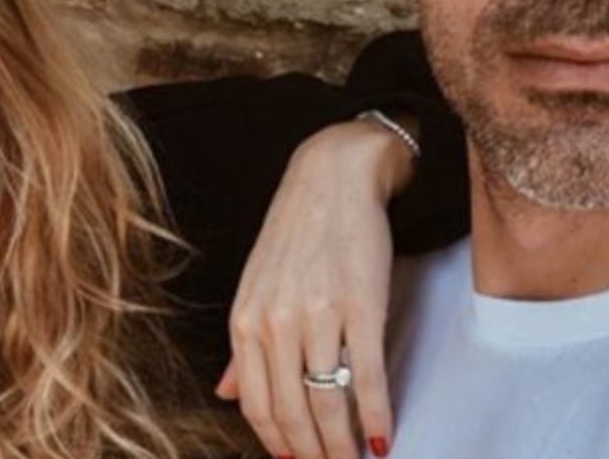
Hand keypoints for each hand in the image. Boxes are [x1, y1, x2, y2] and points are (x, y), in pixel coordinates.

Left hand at [218, 118, 413, 458]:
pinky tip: (383, 436)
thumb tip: (226, 393)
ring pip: (328, 401)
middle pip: (291, 412)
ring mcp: (317, 313)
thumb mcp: (256, 286)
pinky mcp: (360, 304)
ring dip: (344, 444)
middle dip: (312, 453)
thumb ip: (243, 346)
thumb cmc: (296, 233)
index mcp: (246, 320)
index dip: (278, 444)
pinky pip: (366, 375)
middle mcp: (276, 321)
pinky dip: (376, 414)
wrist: (334, 178)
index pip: (257, 405)